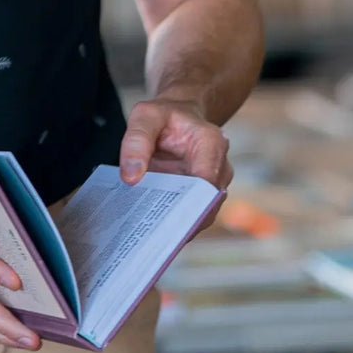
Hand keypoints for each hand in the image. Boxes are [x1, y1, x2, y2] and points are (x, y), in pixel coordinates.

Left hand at [118, 98, 232, 228]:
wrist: (179, 115)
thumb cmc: (165, 115)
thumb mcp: (145, 115)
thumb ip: (136, 141)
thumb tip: (131, 177)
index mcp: (210, 143)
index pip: (205, 179)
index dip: (188, 202)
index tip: (164, 218)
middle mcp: (220, 166)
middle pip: (205, 203)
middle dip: (180, 220)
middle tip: (151, 236)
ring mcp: (214, 184)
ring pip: (200, 214)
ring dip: (177, 225)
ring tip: (148, 237)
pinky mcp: (201, 196)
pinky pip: (191, 213)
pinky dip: (173, 222)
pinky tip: (150, 229)